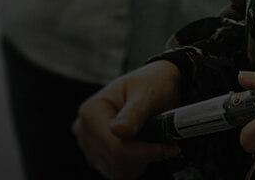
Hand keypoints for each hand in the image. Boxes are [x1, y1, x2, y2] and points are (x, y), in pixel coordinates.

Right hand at [73, 59, 182, 179]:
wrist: (155, 84)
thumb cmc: (151, 83)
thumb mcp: (148, 92)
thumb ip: (135, 112)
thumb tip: (119, 131)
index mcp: (91, 110)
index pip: (115, 147)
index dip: (145, 151)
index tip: (170, 148)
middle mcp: (84, 129)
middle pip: (115, 160)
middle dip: (145, 155)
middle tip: (166, 141)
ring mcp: (89, 144)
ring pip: (116, 170)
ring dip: (141, 160)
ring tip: (153, 139)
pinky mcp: (98, 155)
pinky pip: (117, 172)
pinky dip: (135, 164)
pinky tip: (144, 146)